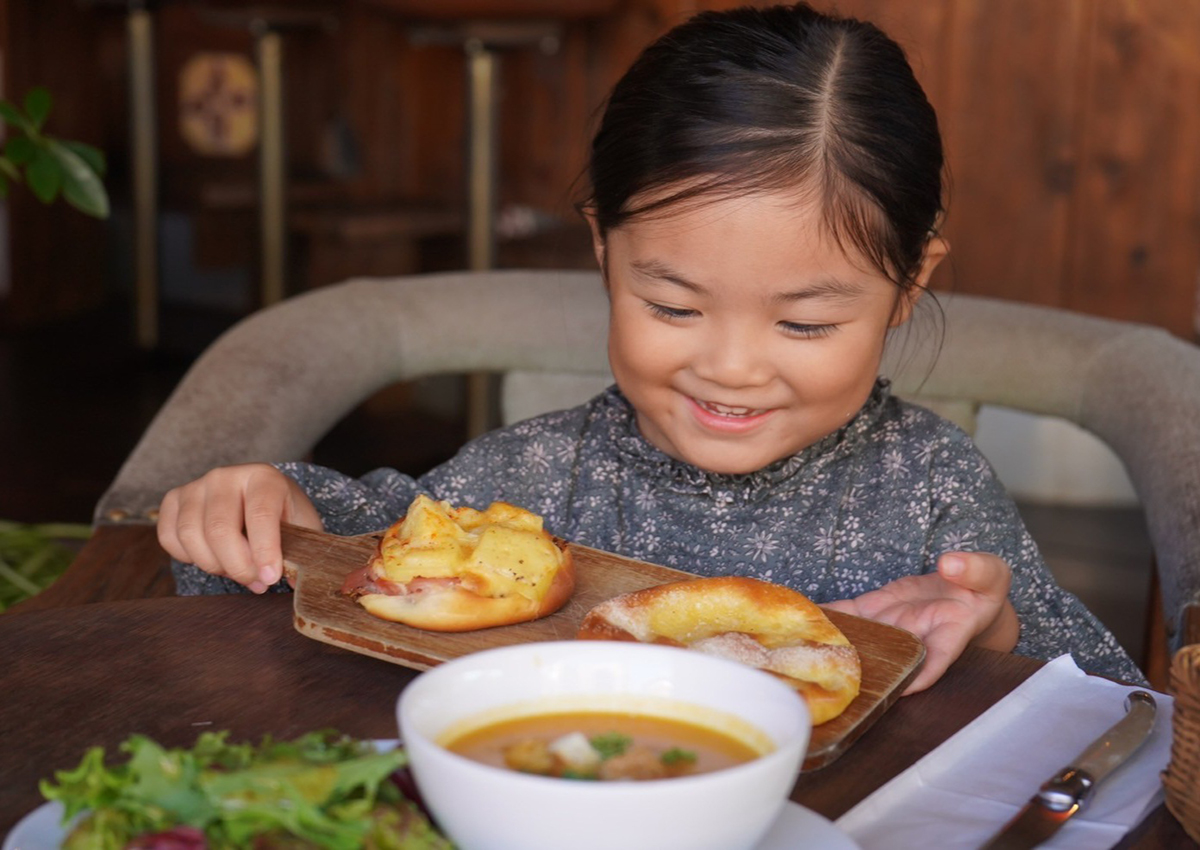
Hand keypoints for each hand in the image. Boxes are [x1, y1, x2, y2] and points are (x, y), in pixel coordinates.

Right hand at [157, 463, 322, 592]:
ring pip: (190, 535)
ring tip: (237, 570)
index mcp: (264, 477)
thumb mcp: (302, 530)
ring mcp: (196, 485)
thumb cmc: (283, 516)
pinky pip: (169, 536)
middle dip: (237, 566)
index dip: (264, 551)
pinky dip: (187, 557)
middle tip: (256, 581)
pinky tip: (212, 557)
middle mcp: (226, 476)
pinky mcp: (174, 499)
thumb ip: (299, 553)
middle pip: (219, 529)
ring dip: (213, 565)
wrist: (262, 499)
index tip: (270, 577)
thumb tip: (295, 582)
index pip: (260, 514)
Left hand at [824, 552, 1017, 694]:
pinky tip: (802, 620)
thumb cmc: (981, 588)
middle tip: (840, 679)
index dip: (919, 675)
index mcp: (949, 635)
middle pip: (890, 658)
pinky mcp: (873, 610)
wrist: (961, 590)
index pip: (935, 661)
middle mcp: (914, 638)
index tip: (903, 688)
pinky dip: (828, 617)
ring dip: (837, 646)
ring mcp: (889, 626)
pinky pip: (849, 614)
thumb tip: (950, 562)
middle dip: (867, 671)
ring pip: (862, 639)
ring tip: (808, 652)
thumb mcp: (991, 575)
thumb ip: (975, 569)